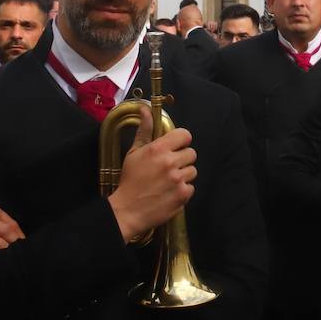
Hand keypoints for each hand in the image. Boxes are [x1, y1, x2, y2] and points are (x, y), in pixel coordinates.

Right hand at [106, 104, 196, 242]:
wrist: (128, 210)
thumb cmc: (130, 180)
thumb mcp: (134, 153)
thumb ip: (144, 130)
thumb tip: (145, 110)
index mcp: (158, 149)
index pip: (185, 135)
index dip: (181, 140)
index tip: (175, 147)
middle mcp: (171, 162)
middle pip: (191, 153)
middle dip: (182, 158)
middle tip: (170, 166)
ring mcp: (178, 180)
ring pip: (192, 171)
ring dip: (183, 175)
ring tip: (168, 180)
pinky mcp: (183, 195)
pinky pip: (191, 187)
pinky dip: (183, 190)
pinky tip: (169, 192)